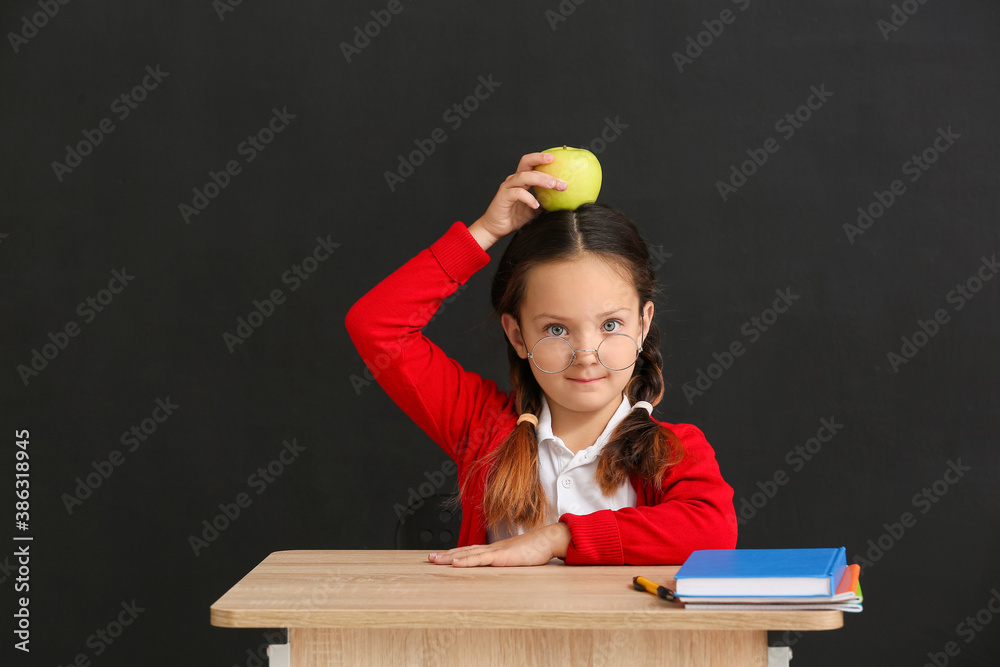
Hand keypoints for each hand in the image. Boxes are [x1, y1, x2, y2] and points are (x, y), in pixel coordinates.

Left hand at [427, 522, 571, 566]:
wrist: (548, 540)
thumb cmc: (536, 549)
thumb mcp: (518, 558)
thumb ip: (509, 561)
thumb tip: (502, 567)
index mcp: (495, 550)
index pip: (470, 551)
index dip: (455, 553)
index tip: (442, 556)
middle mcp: (491, 548)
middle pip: (464, 551)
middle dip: (446, 555)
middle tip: (430, 558)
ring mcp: (495, 551)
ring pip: (467, 554)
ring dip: (450, 557)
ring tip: (435, 560)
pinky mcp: (501, 556)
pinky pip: (480, 559)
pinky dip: (466, 561)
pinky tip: (455, 563)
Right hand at [468, 152, 567, 249]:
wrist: (495, 228)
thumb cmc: (514, 217)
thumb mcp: (534, 209)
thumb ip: (545, 203)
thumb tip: (562, 201)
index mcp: (521, 180)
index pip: (531, 163)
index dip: (541, 158)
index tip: (556, 159)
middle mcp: (514, 180)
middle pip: (527, 163)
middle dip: (543, 164)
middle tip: (559, 173)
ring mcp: (508, 187)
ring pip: (524, 176)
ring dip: (540, 179)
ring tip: (553, 185)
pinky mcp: (504, 197)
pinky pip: (518, 193)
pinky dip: (528, 198)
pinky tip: (536, 205)